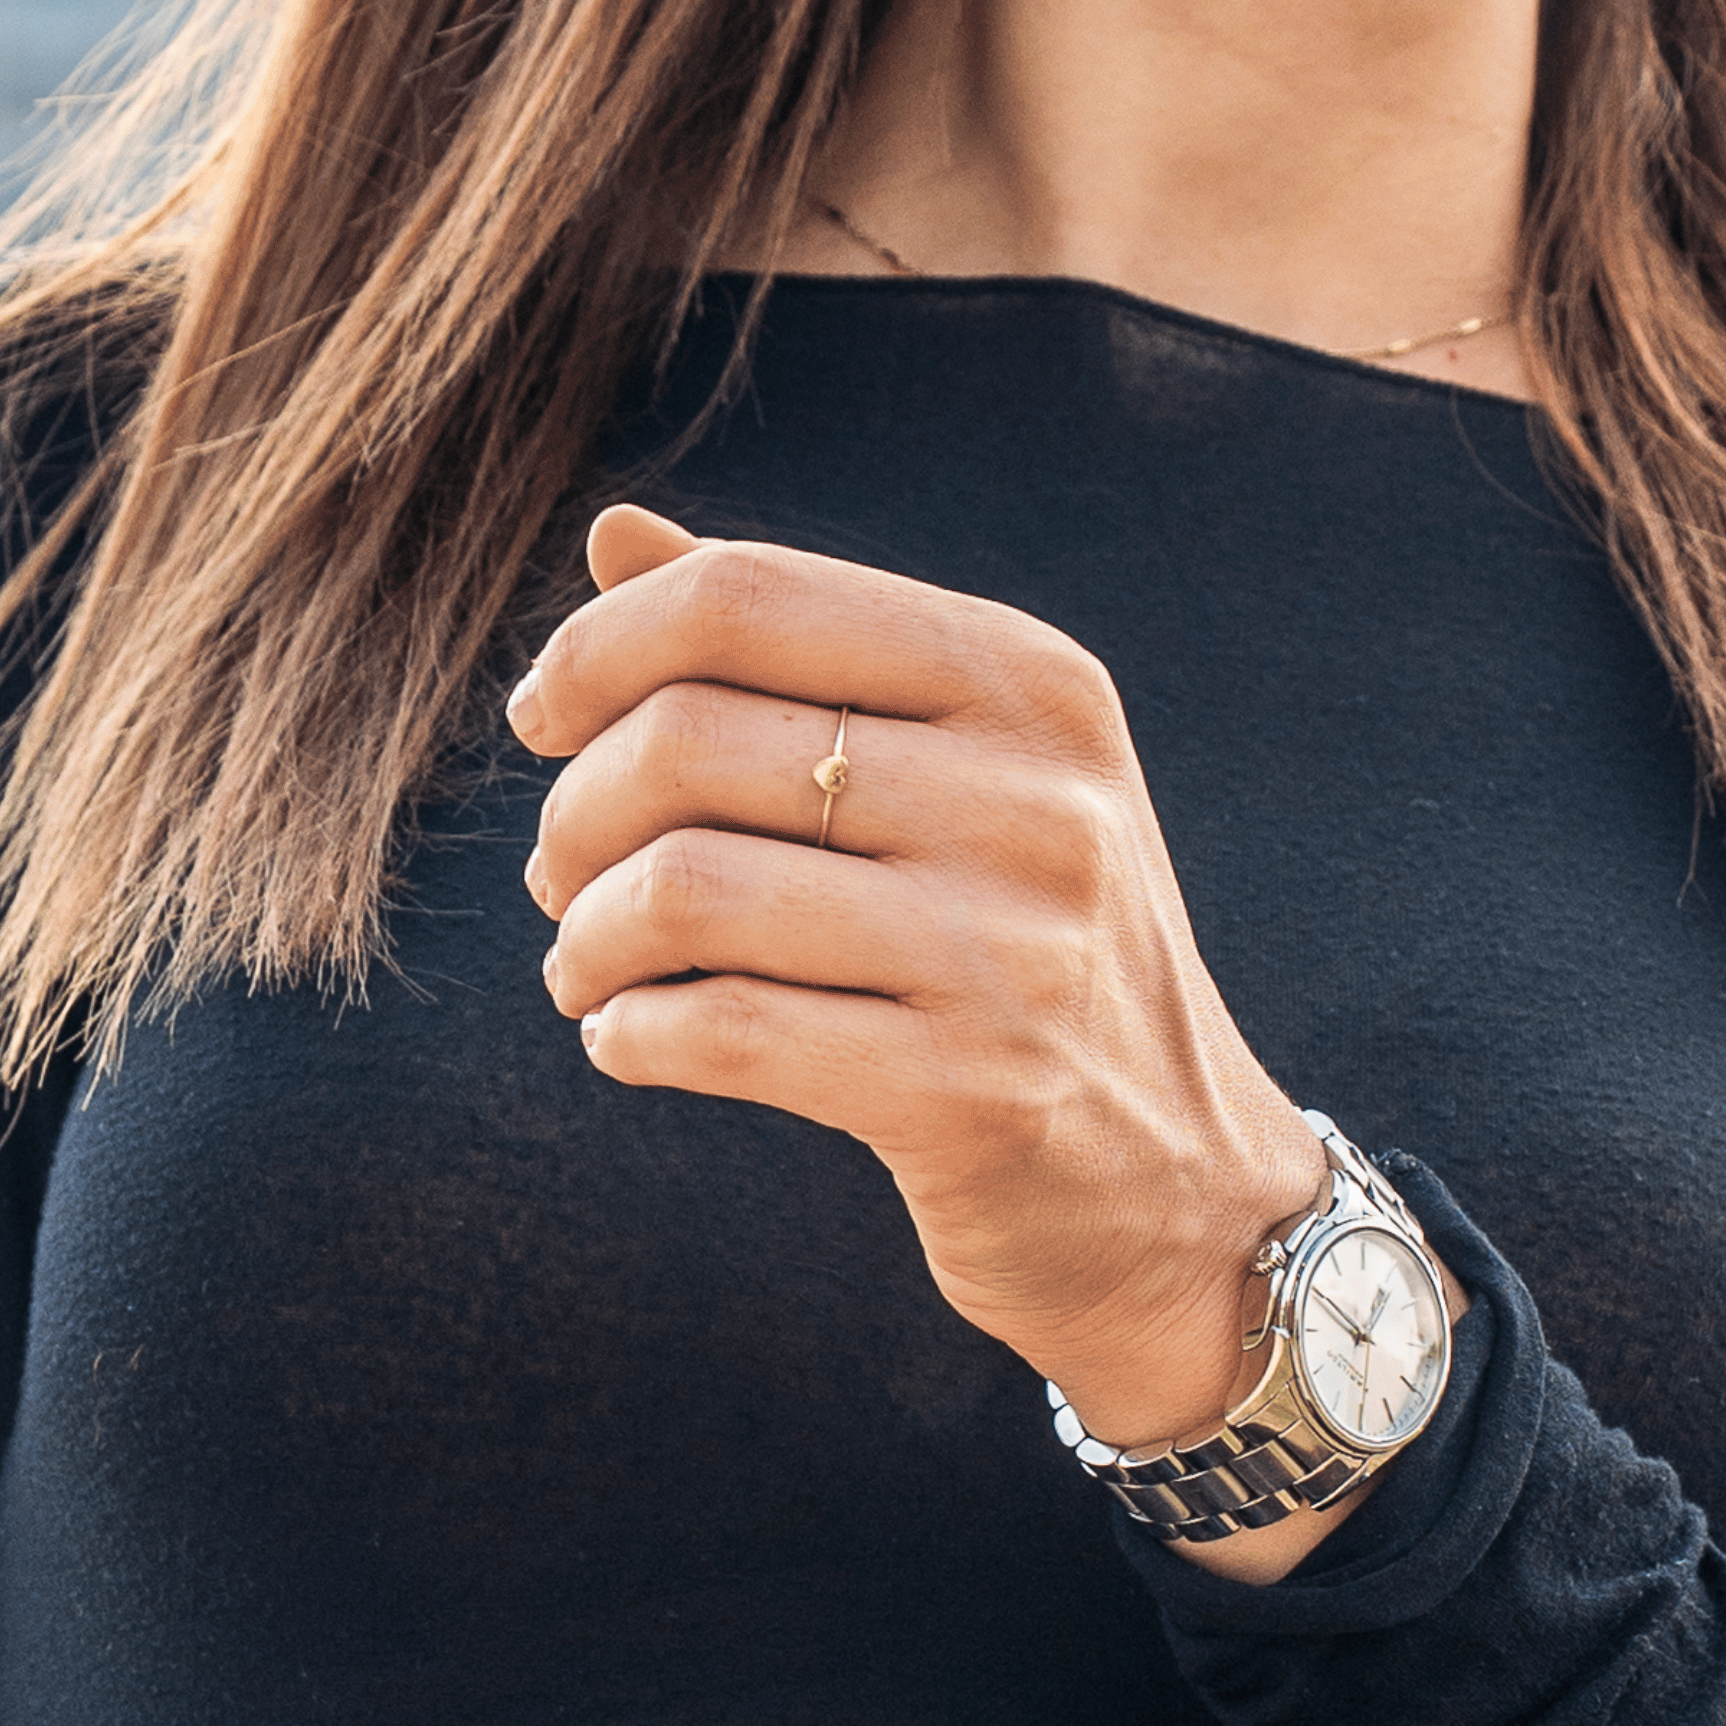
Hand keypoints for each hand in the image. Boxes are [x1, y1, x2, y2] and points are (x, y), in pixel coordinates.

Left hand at [507, 506, 1395, 1575]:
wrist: (1183, 1191)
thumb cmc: (1027, 951)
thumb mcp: (961, 772)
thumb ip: (794, 650)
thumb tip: (614, 535)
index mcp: (1030, 681)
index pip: (747, 595)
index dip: (598, 649)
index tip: (542, 719)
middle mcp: (1038, 797)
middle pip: (689, 739)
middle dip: (575, 813)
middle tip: (559, 876)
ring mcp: (1012, 950)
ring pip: (685, 889)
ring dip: (584, 937)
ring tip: (583, 966)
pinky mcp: (972, 1095)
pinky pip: (721, 1033)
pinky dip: (630, 1035)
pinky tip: (627, 1040)